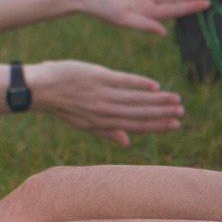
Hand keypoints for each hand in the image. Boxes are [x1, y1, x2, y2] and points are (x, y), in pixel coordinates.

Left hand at [29, 60, 183, 146]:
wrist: (40, 88)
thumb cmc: (63, 104)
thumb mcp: (84, 123)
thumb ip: (108, 131)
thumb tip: (127, 143)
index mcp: (101, 124)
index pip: (134, 126)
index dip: (156, 126)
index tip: (174, 125)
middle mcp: (103, 112)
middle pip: (138, 114)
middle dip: (162, 114)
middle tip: (181, 112)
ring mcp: (100, 95)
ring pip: (134, 100)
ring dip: (157, 100)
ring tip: (175, 99)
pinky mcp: (97, 78)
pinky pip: (123, 81)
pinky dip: (140, 84)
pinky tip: (154, 85)